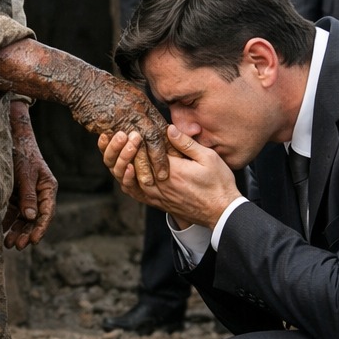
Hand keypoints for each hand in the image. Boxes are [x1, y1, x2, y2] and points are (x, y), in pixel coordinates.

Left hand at [3, 102, 56, 248]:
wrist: (11, 137)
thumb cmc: (22, 153)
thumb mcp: (25, 174)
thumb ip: (27, 195)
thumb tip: (31, 217)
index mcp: (48, 188)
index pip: (47, 213)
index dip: (41, 228)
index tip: (33, 242)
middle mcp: (39, 193)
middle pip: (35, 218)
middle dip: (27, 233)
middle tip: (17, 246)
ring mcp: (27, 194)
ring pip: (24, 217)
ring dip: (17, 230)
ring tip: (8, 244)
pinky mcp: (15, 194)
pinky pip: (13, 211)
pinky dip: (8, 221)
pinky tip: (2, 231)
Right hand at [68, 70, 172, 186]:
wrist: (83, 83)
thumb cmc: (104, 89)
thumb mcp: (128, 95)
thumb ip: (140, 109)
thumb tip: (150, 122)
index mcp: (143, 104)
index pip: (161, 128)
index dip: (169, 146)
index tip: (176, 160)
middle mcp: (137, 110)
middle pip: (155, 137)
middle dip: (161, 158)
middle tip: (166, 176)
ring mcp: (124, 117)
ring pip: (140, 145)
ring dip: (144, 165)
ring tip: (149, 181)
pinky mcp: (109, 124)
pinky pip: (121, 147)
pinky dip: (126, 159)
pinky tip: (128, 171)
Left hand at [98, 125, 239, 229]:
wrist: (221, 212)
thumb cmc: (218, 184)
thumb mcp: (208, 157)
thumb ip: (186, 143)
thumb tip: (168, 128)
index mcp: (171, 171)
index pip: (145, 152)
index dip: (134, 138)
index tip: (130, 126)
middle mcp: (159, 185)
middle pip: (131, 165)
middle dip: (122, 148)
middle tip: (120, 133)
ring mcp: (156, 196)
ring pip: (128, 180)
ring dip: (120, 163)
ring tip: (118, 147)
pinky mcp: (157, 203)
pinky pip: (134, 193)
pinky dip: (126, 180)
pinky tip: (125, 169)